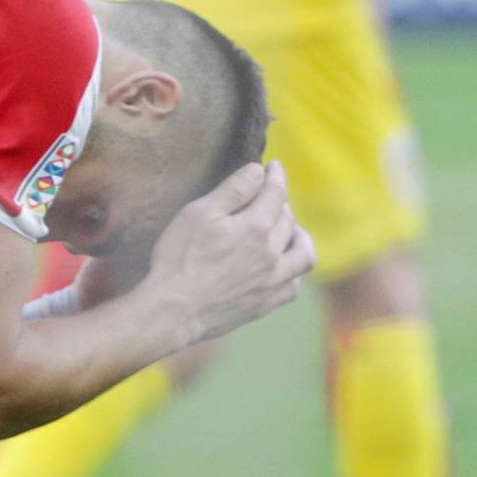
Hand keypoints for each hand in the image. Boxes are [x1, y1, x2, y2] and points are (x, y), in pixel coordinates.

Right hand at [145, 161, 314, 347]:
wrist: (173, 310)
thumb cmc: (179, 258)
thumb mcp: (199, 214)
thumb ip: (233, 190)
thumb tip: (258, 171)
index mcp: (255, 227)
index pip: (275, 193)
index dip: (276, 176)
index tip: (273, 167)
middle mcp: (271, 253)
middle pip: (288, 220)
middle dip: (281, 203)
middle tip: (269, 197)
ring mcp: (272, 281)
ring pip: (303, 254)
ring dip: (300, 237)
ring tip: (290, 231)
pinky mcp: (265, 303)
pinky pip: (293, 286)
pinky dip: (293, 272)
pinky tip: (282, 267)